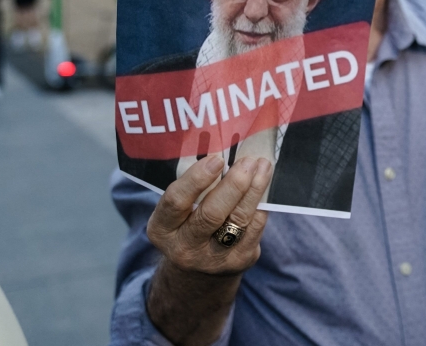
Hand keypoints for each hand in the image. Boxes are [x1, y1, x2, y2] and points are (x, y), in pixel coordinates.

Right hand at [147, 154, 272, 276]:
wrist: (196, 272)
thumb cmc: (186, 224)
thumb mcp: (177, 211)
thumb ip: (192, 187)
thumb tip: (223, 153)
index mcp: (162, 229)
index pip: (176, 202)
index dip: (196, 180)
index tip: (216, 160)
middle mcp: (184, 248)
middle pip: (211, 214)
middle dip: (233, 184)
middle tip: (247, 162)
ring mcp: (213, 259)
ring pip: (238, 219)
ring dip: (254, 189)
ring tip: (262, 166)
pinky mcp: (239, 261)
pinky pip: (255, 227)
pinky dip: (260, 204)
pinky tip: (264, 185)